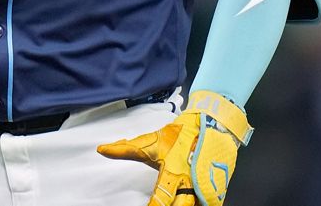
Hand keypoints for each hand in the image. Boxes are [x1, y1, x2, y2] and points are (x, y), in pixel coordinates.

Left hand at [97, 90, 250, 204]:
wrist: (212, 122)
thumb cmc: (182, 133)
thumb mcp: (151, 142)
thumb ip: (126, 149)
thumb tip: (102, 149)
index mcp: (174, 172)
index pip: (161, 198)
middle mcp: (190, 182)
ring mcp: (206, 186)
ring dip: (186, 205)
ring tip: (178, 202)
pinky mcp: (217, 188)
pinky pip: (211, 203)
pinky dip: (202, 203)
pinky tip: (195, 202)